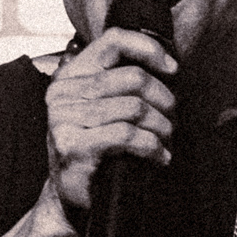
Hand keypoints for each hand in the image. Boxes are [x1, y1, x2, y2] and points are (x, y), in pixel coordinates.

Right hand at [45, 28, 177, 211]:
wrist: (70, 196)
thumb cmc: (94, 151)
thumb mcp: (103, 110)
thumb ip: (121, 84)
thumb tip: (168, 67)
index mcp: (71, 75)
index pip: (114, 41)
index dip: (149, 49)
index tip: (172, 69)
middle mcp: (63, 93)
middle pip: (132, 78)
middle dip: (163, 99)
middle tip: (173, 120)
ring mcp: (64, 119)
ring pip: (134, 108)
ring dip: (161, 126)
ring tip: (167, 140)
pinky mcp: (73, 146)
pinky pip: (126, 135)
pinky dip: (151, 146)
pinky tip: (159, 157)